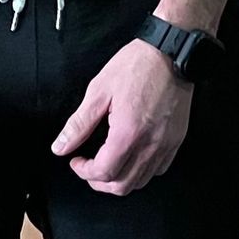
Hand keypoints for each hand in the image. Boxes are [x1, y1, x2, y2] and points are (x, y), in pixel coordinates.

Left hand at [50, 38, 194, 196]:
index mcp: (128, 133)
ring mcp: (166, 144)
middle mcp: (150, 144)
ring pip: (141, 181)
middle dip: (99, 182)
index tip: (76, 161)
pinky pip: (159, 169)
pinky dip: (141, 171)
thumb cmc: (137, 66)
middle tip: (88, 167)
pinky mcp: (177, 140)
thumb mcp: (100, 90)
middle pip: (122, 185)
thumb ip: (79, 124)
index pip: (104, 172)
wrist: (171, 52)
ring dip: (120, 179)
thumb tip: (61, 147)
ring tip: (108, 163)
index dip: (84, 172)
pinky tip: (131, 156)